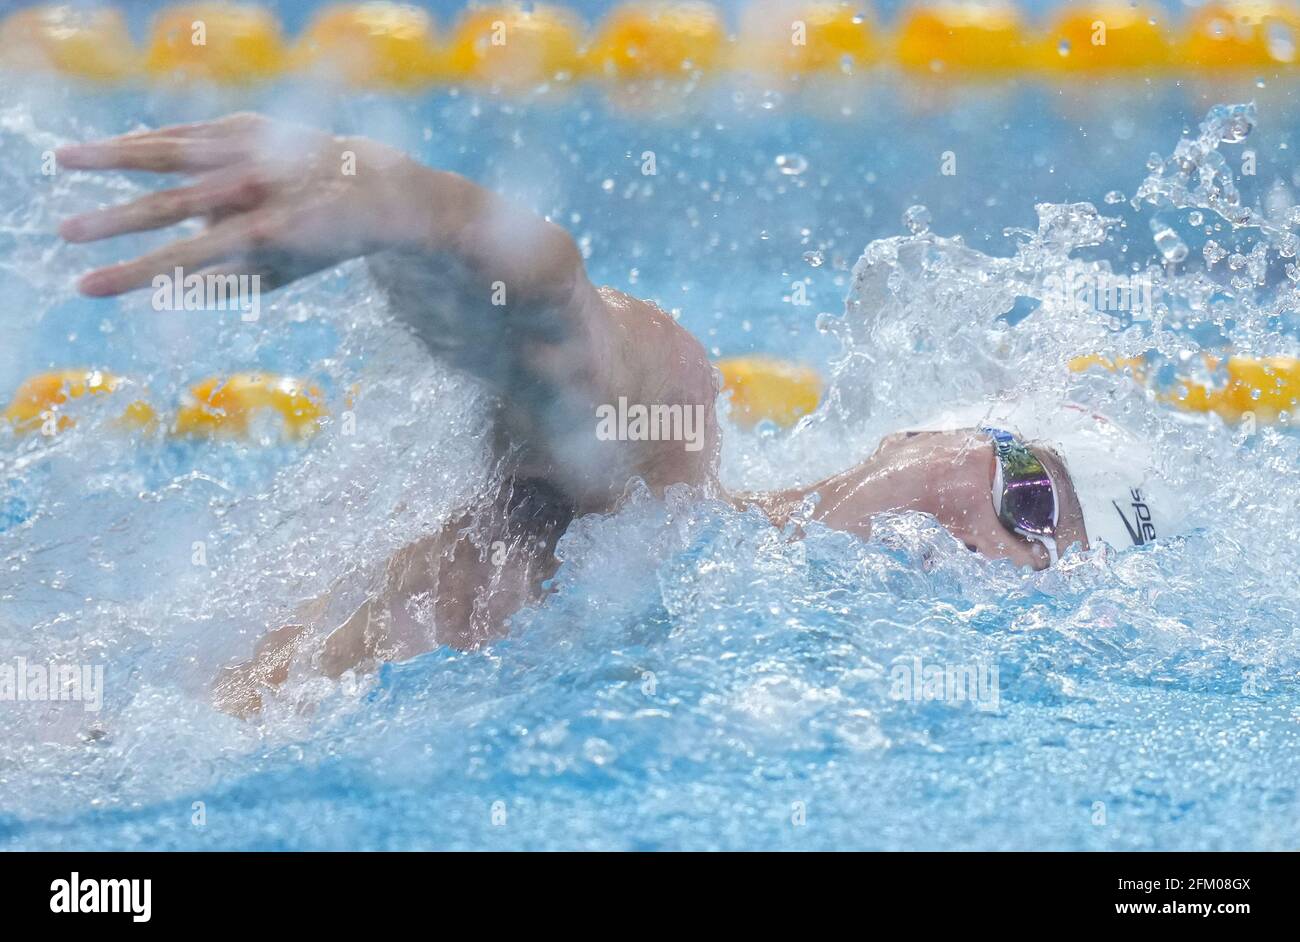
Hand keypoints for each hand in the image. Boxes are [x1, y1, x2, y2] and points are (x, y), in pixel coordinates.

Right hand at [57, 112, 432, 295]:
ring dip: (113, 154)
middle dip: (113, 219)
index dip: (132, 274)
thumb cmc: (323, 241)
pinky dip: (152, 139)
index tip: (87, 286)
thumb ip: (227, 282)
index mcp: (267, 232)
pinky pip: (190, 133)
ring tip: (64, 160)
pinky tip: (115, 147)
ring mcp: (252, 149)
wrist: (376, 186)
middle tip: (65, 233)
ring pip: (170, 150)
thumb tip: (166, 289)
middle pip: (169, 202)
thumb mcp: (284, 275)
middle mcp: (257, 187)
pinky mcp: (249, 125)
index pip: (185, 258)